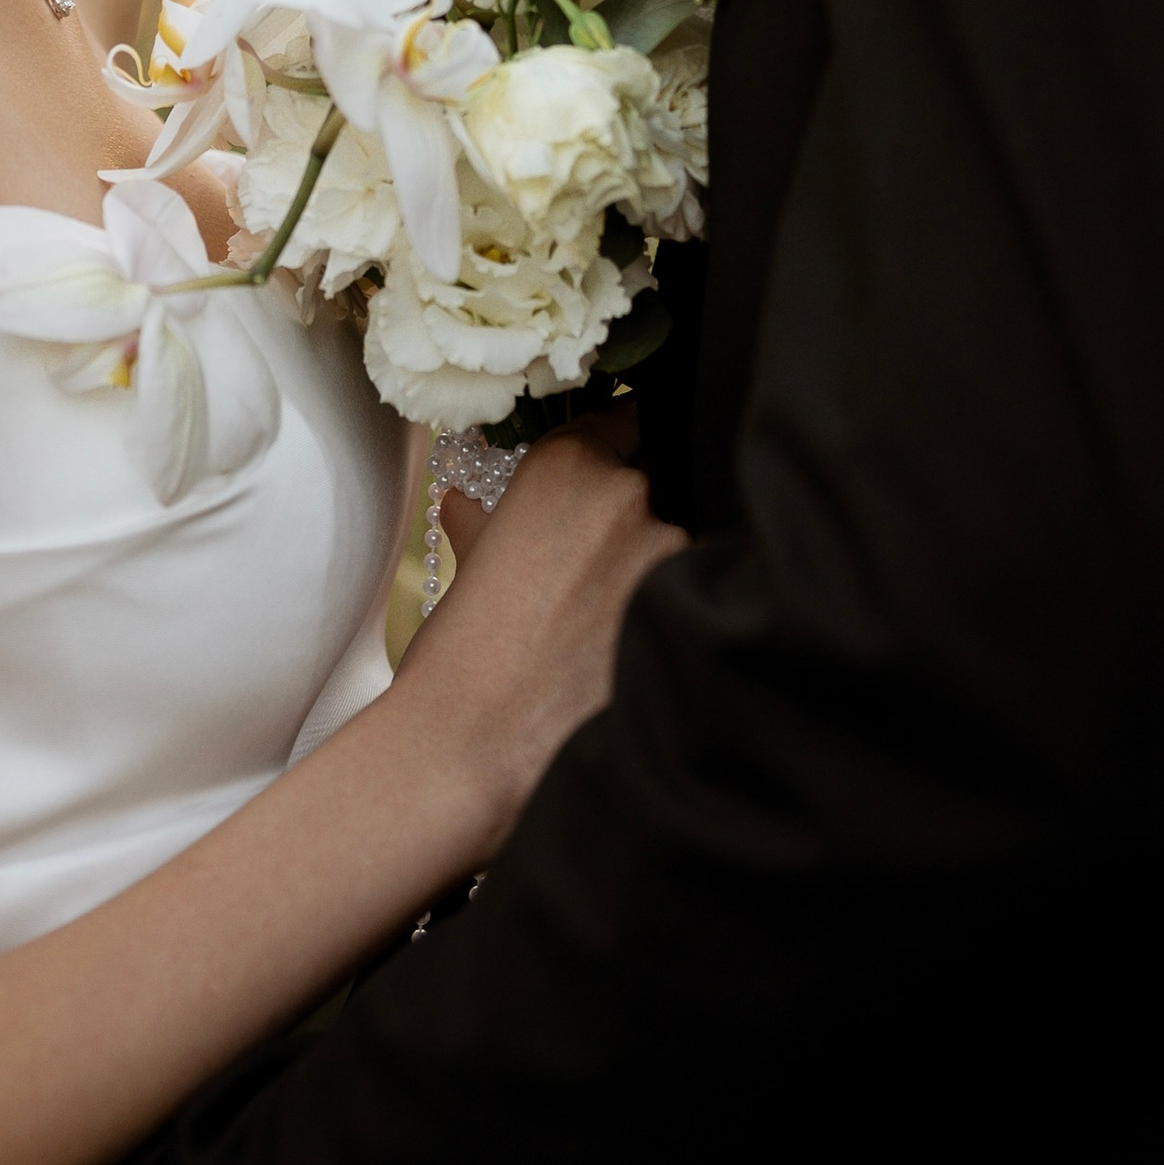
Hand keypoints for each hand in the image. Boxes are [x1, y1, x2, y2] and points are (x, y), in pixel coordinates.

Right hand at [396, 425, 682, 846]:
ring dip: (671, 570)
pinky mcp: (698, 614)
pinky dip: (688, 617)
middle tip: (618, 564)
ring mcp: (671, 553)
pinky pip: (704, 600)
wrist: (473, 746)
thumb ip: (484, 523)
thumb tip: (467, 506)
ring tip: (624, 620)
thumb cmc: (459, 656)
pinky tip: (648, 651)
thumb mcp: (468, 569)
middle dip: (652, 514)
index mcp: (569, 462)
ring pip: (692, 544)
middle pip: (669, 481)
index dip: (630, 449)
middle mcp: (629, 492)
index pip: (632, 418)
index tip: (630, 472)